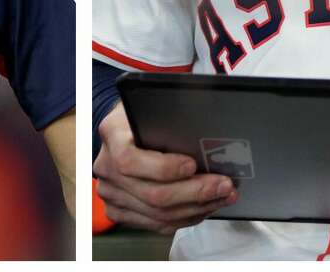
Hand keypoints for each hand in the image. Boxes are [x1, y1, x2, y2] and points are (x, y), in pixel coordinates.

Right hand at [93, 102, 237, 233]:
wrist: (125, 130)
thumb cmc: (145, 115)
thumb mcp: (153, 105)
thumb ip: (171, 116)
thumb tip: (207, 122)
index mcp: (111, 135)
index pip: (130, 160)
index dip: (164, 168)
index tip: (193, 164)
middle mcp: (106, 167)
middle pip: (152, 194)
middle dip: (195, 192)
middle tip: (224, 185)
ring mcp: (111, 193)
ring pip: (158, 214)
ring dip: (197, 208)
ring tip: (223, 197)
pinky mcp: (119, 211)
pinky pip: (156, 224)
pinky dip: (185, 218)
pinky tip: (205, 207)